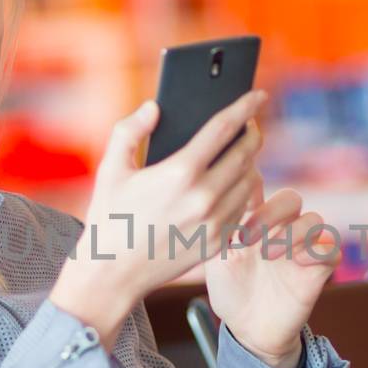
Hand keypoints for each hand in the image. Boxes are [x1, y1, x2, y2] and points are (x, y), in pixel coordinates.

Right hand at [49, 90, 267, 346]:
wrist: (113, 273)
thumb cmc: (109, 216)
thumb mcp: (111, 168)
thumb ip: (130, 130)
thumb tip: (154, 107)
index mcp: (179, 172)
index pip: (224, 128)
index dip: (245, 106)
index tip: (258, 94)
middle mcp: (204, 197)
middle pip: (245, 153)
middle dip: (252, 133)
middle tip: (250, 123)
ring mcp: (214, 222)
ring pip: (250, 181)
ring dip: (250, 162)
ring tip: (240, 152)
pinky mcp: (218, 242)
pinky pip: (243, 208)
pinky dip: (243, 191)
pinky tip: (232, 183)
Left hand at [205, 173, 337, 367]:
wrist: (248, 328)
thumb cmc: (231, 290)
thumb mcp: (216, 258)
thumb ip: (218, 229)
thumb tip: (217, 199)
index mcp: (258, 220)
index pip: (262, 188)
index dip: (250, 190)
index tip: (232, 209)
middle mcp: (283, 229)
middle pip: (291, 199)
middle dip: (271, 212)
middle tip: (247, 237)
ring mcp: (303, 248)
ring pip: (314, 220)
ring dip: (292, 232)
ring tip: (267, 254)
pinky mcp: (319, 270)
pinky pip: (331, 248)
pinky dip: (317, 250)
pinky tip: (296, 262)